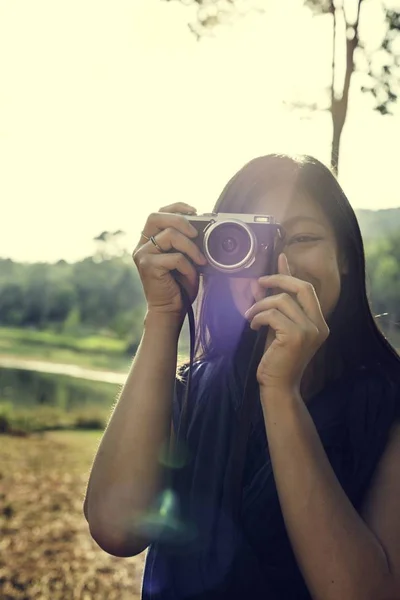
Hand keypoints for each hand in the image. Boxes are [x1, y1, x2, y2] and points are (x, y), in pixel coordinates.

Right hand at [132, 202, 206, 319]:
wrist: (170, 310)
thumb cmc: (179, 285)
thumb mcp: (185, 258)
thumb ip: (186, 242)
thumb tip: (203, 227)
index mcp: (149, 241)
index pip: (158, 213)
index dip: (176, 207)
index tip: (195, 211)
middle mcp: (142, 246)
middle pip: (155, 216)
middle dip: (180, 219)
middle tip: (196, 233)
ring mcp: (142, 255)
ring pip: (169, 235)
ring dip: (191, 247)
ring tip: (200, 260)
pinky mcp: (147, 266)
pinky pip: (175, 257)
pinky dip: (188, 266)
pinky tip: (191, 275)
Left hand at [244, 253, 329, 391]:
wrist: (278, 386)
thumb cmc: (277, 358)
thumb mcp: (278, 326)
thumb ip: (276, 305)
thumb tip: (265, 281)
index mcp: (319, 322)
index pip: (306, 289)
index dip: (291, 273)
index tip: (280, 258)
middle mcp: (319, 325)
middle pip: (301, 287)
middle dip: (278, 279)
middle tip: (260, 282)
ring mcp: (310, 330)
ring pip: (281, 300)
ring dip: (260, 305)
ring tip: (251, 316)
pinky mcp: (296, 336)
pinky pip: (272, 314)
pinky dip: (258, 317)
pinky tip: (254, 326)